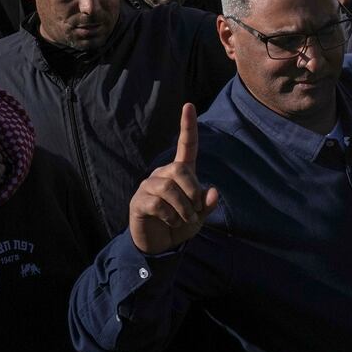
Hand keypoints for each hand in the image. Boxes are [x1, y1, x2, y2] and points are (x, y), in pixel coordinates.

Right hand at [129, 104, 218, 255]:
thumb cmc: (180, 224)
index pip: (186, 145)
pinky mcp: (139, 202)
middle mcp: (163, 174)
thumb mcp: (199, 216)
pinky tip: (170, 222)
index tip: (189, 105)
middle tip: (195, 210)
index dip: (188, 126)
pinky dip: (171, 216)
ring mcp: (148, 187)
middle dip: (193, 191)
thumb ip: (207, 204)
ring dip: (183, 207)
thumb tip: (213, 192)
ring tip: (183, 219)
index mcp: (180, 173)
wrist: (160, 246)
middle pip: (179, 169)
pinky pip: (157, 203)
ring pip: (169, 187)